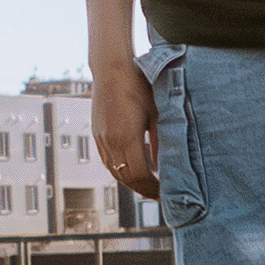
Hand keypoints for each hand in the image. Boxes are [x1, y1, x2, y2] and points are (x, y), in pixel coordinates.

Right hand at [92, 56, 160, 200]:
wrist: (111, 69)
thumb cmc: (138, 86)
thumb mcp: (156, 113)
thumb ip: (161, 141)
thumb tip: (167, 165)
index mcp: (127, 138)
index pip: (141, 175)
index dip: (154, 188)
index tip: (166, 192)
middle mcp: (111, 142)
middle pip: (127, 179)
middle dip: (144, 190)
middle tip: (160, 195)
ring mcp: (101, 139)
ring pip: (115, 172)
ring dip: (132, 182)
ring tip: (148, 186)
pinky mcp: (97, 134)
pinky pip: (108, 161)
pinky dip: (121, 171)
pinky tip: (132, 170)